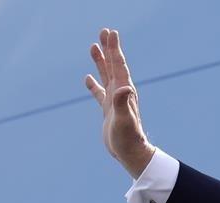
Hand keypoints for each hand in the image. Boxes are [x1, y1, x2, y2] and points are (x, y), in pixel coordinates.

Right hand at [85, 28, 154, 178]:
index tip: (110, 33)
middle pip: (113, 65)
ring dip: (100, 61)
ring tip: (93, 46)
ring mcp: (114, 101)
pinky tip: (88, 78)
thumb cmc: (129, 138)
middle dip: (108, 49)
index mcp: (124, 92)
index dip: (114, 49)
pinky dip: (94, 84)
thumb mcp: (124, 120)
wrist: (131, 153)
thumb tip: (124, 87)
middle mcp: (121, 93)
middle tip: (104, 31)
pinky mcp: (108, 111)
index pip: (118, 65)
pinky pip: (99, 93)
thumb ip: (122, 103)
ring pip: (106, 76)